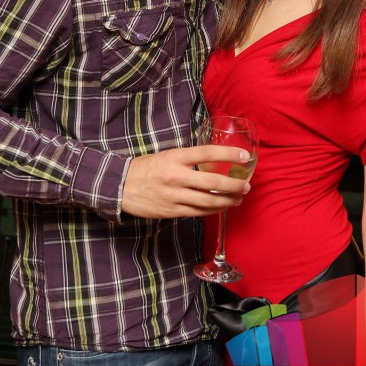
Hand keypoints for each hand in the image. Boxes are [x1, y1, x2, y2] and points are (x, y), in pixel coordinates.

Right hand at [121, 146, 250, 218]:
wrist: (119, 186)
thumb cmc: (145, 168)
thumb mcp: (166, 155)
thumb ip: (187, 158)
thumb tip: (212, 160)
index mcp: (175, 157)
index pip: (207, 153)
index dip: (229, 154)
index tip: (245, 156)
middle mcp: (176, 176)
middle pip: (213, 181)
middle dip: (234, 184)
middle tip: (246, 185)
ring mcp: (174, 196)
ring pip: (209, 200)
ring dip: (228, 200)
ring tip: (238, 198)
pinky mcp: (172, 211)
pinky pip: (198, 212)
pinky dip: (213, 210)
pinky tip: (222, 207)